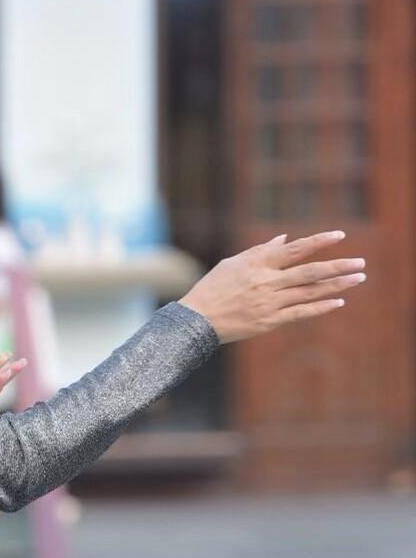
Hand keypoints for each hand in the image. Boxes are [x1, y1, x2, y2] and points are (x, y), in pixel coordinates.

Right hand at [180, 231, 366, 343]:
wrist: (197, 320)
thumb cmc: (213, 288)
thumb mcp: (234, 263)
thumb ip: (261, 251)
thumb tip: (285, 240)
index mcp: (259, 263)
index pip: (296, 249)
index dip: (319, 242)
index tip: (340, 237)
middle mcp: (267, 281)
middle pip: (310, 272)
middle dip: (338, 266)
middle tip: (360, 263)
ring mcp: (269, 302)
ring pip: (309, 292)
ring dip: (336, 285)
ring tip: (357, 279)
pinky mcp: (268, 321)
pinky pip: (300, 313)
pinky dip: (320, 307)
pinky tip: (338, 302)